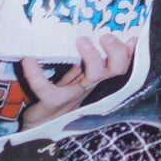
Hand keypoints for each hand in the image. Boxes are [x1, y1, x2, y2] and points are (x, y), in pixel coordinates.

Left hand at [20, 33, 135, 122]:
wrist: (41, 127)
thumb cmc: (60, 96)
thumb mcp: (74, 75)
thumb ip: (83, 58)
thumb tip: (91, 33)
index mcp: (95, 76)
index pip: (120, 63)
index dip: (129, 52)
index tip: (132, 38)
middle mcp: (89, 85)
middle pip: (116, 70)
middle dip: (116, 52)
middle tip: (105, 37)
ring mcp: (72, 95)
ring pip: (94, 77)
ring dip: (92, 58)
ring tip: (81, 40)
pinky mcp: (51, 103)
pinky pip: (46, 89)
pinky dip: (36, 74)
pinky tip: (28, 61)